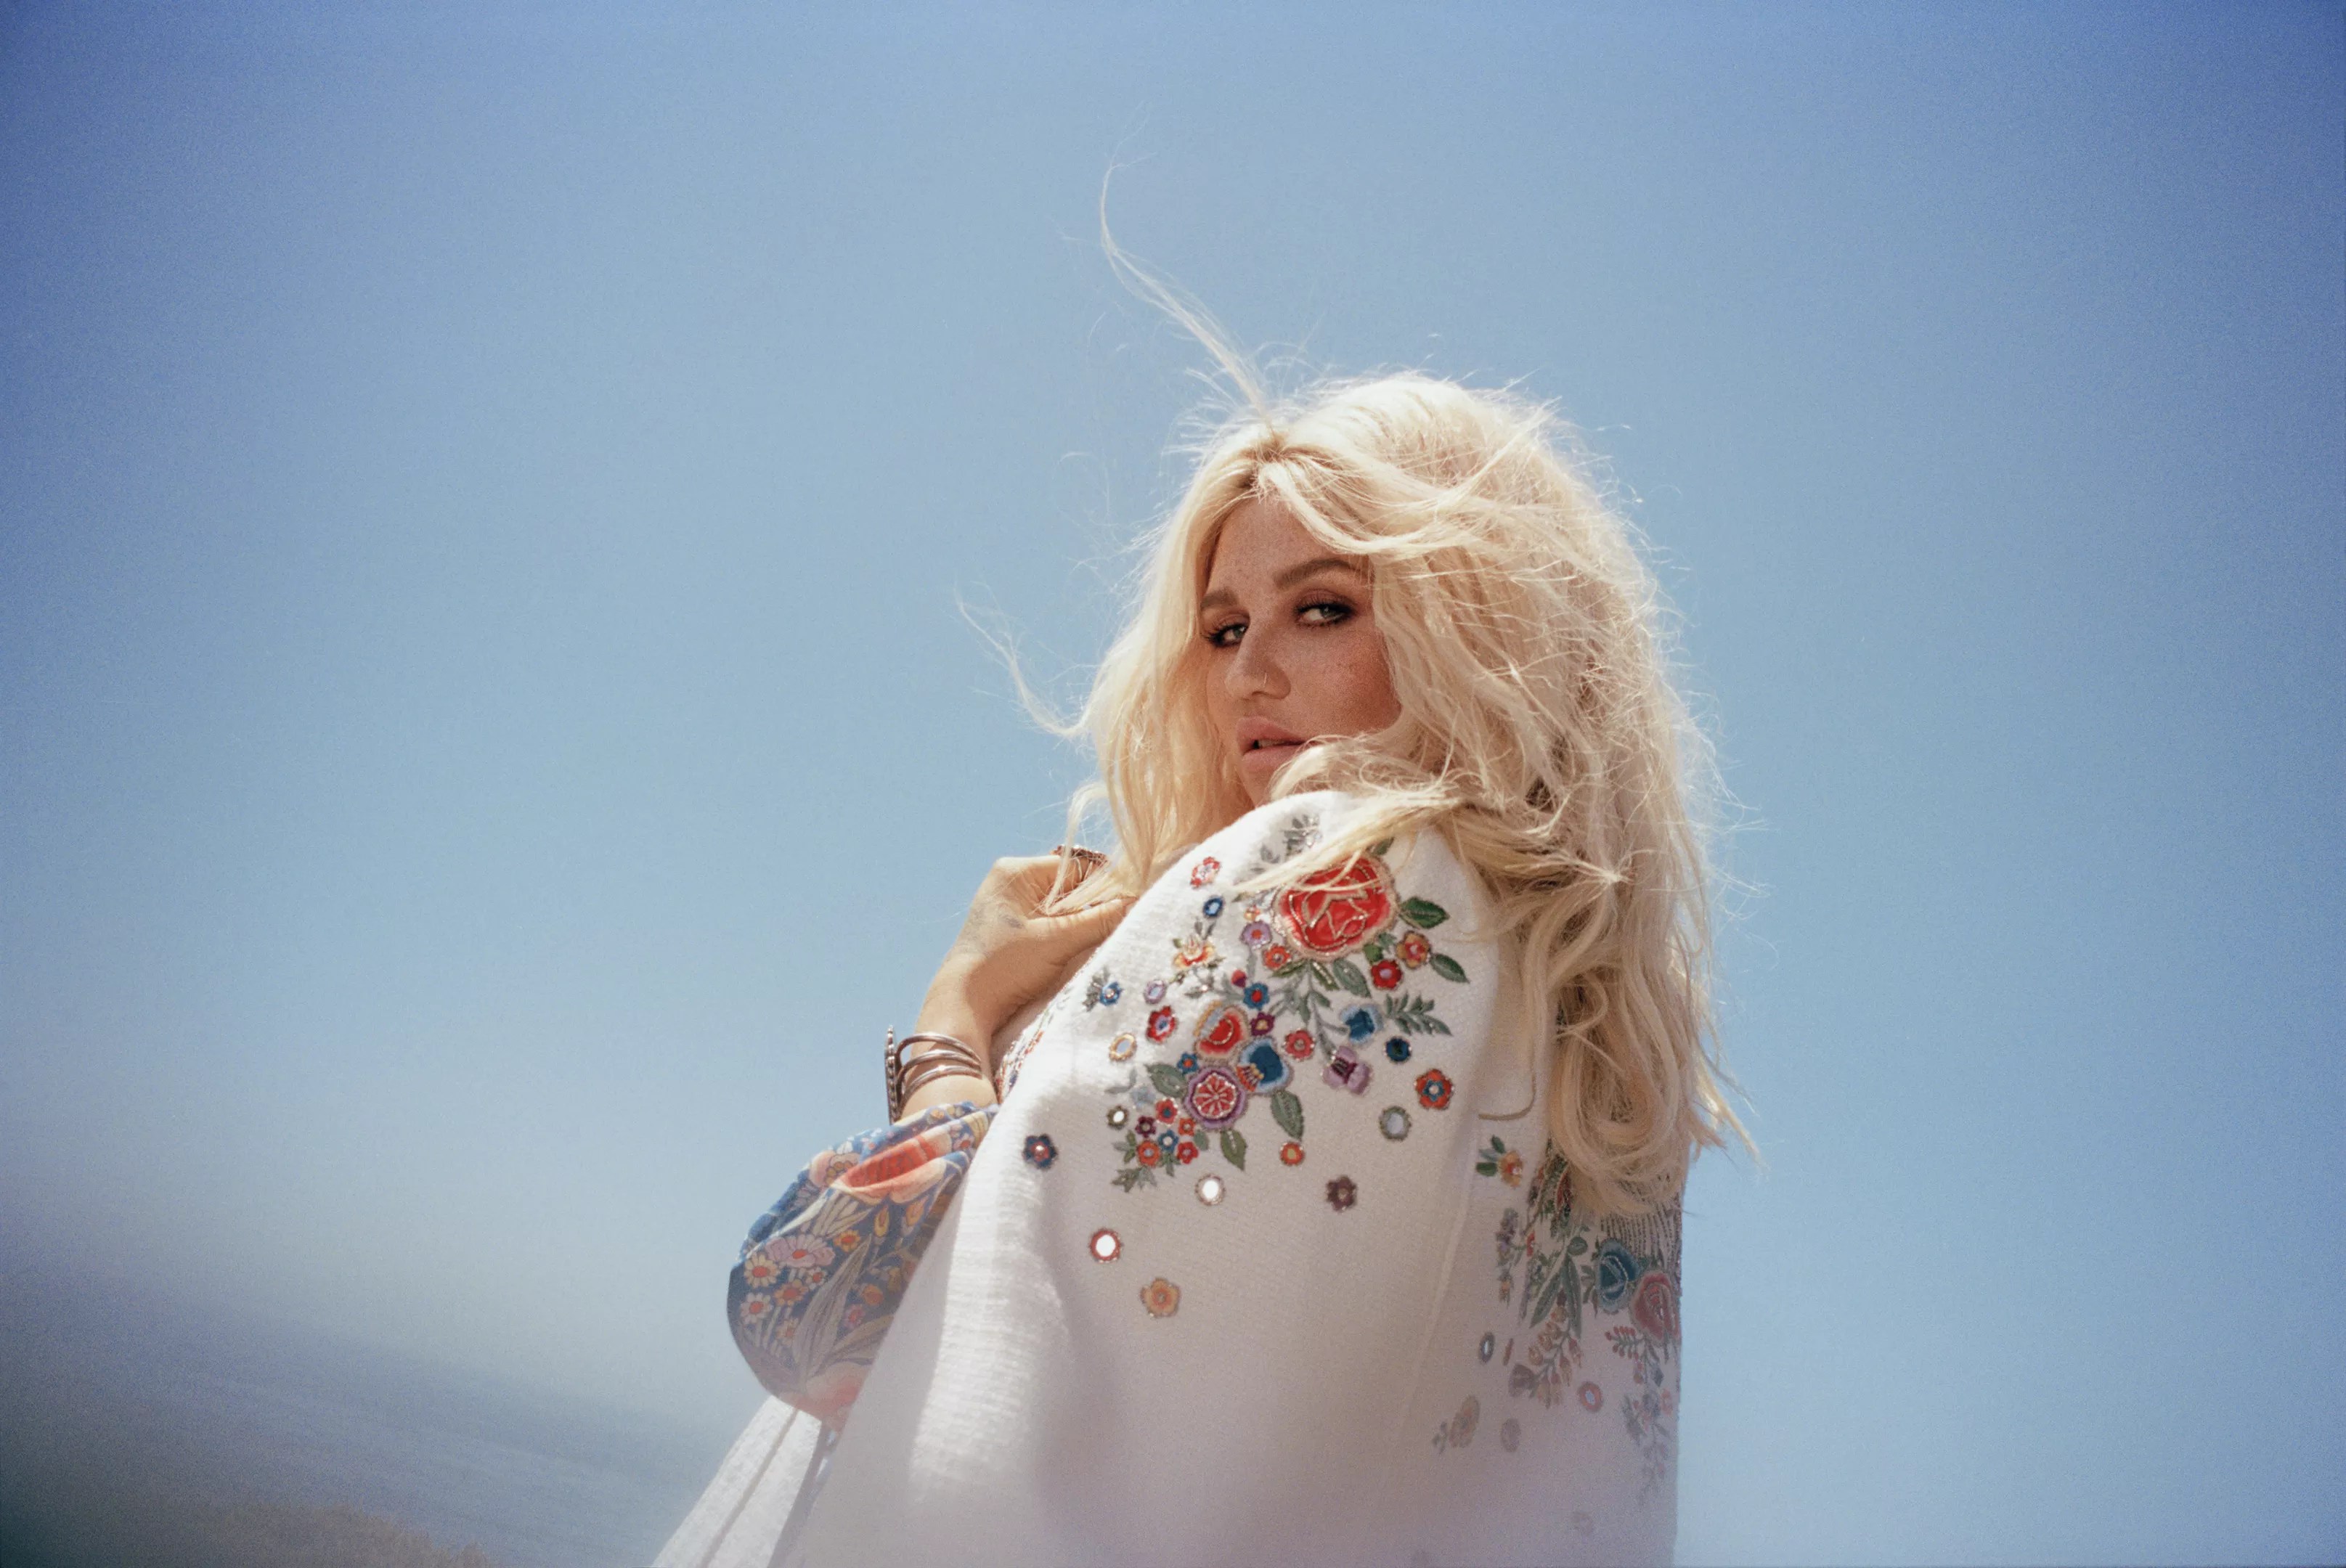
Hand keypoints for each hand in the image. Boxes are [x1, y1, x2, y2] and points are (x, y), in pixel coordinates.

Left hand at [914, 855, 1131, 1054]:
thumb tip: (1142, 900)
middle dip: (1094, 909)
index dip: (1106, 887)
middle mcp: (1012, 882)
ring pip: (1063, 908)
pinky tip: (1073, 953)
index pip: (1078, 867)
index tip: (1128, 907)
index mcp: (1017, 872)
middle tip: (1113, 929)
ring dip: (1081, 926)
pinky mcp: (1011, 931)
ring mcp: (1009, 906)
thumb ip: (1102, 919)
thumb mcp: (1058, 940)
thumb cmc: (1004, 967)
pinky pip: (1050, 924)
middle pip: (1072, 887)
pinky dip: (1066, 937)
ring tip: (1093, 944)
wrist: (962, 1007)